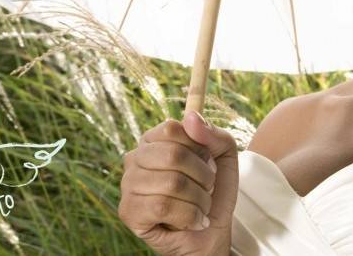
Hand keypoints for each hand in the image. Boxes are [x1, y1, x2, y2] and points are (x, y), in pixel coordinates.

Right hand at [118, 110, 239, 255]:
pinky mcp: (128, 212)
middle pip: (173, 154)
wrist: (211, 235)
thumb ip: (214, 134)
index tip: (207, 162)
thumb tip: (190, 117)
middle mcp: (134, 159)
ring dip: (199, 199)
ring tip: (200, 207)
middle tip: (207, 188)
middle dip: (202, 176)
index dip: (198, 147)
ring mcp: (128, 185)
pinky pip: (162, 206)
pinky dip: (188, 216)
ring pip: (171, 183)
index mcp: (152, 141)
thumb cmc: (214, 194)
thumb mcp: (224, 159)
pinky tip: (192, 221)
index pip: (172, 128)